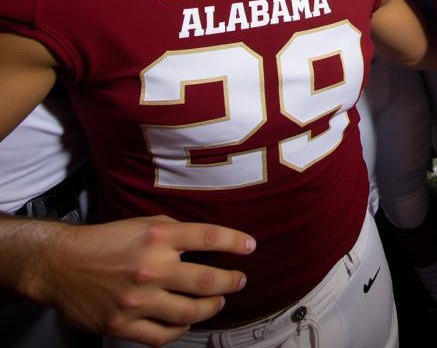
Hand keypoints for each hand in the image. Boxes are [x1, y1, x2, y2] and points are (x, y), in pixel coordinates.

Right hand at [28, 215, 253, 346]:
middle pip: (206, 280)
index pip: (209, 237)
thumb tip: (208, 242)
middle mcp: (152, 267)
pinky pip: (162, 335)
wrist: (63, 264)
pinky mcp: (122, 324)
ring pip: (189, 311)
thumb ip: (176, 233)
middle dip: (230, 282)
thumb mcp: (146, 224)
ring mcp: (137, 299)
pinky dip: (180, 329)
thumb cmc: (108, 240)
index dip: (235, 242)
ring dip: (210, 307)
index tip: (250, 247)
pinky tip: (187, 321)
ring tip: (217, 302)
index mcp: (159, 237)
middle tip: (239, 281)